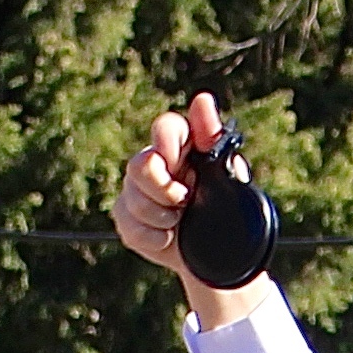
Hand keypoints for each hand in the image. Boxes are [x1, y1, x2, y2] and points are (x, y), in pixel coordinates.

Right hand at [114, 94, 269, 327]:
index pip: (166, 127)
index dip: (168, 144)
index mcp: (181, 146)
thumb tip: (202, 99)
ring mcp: (135, 190)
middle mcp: (154, 162)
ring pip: (133, 199)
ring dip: (163, 217)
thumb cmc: (224, 207)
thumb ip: (212, 137)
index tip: (178, 163)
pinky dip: (154, 236)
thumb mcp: (227, 174)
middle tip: (185, 201)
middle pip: (140, 164)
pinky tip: (167, 236)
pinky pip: (130, 225)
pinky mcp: (125, 218)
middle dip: (164, 189)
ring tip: (181, 221)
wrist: (217, 253)